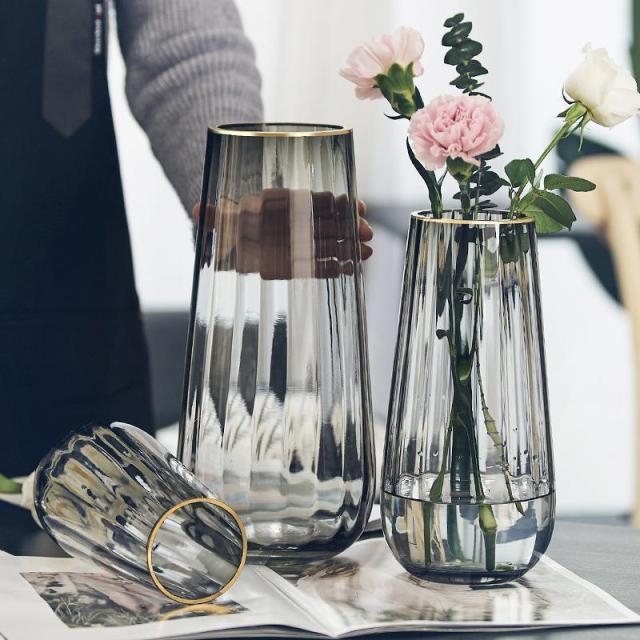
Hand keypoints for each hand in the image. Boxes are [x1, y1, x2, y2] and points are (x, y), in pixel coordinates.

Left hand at [193, 190, 372, 278]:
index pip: (312, 202)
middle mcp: (297, 223)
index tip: (352, 204)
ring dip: (349, 247)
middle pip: (328, 223)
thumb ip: (217, 217)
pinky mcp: (301, 263)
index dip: (334, 203)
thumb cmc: (232, 225)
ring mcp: (302, 243)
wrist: (233, 241)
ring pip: (330, 243)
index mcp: (284, 206)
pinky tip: (350, 270)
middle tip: (367, 232)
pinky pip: (320, 265)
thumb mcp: (225, 221)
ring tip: (367, 253)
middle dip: (349, 227)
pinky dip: (334, 267)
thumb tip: (197, 210)